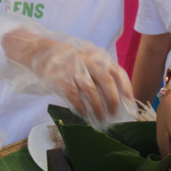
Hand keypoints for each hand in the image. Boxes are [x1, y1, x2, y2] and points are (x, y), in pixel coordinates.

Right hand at [3, 30, 134, 122]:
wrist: (41, 51)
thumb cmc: (69, 58)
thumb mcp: (88, 57)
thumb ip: (101, 70)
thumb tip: (117, 95)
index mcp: (98, 56)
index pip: (118, 72)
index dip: (126, 89)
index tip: (129, 104)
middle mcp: (88, 61)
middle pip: (106, 81)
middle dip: (113, 101)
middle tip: (114, 114)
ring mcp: (74, 70)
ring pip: (91, 92)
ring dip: (98, 108)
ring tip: (101, 119)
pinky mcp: (61, 80)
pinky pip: (75, 97)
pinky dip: (81, 108)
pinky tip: (84, 115)